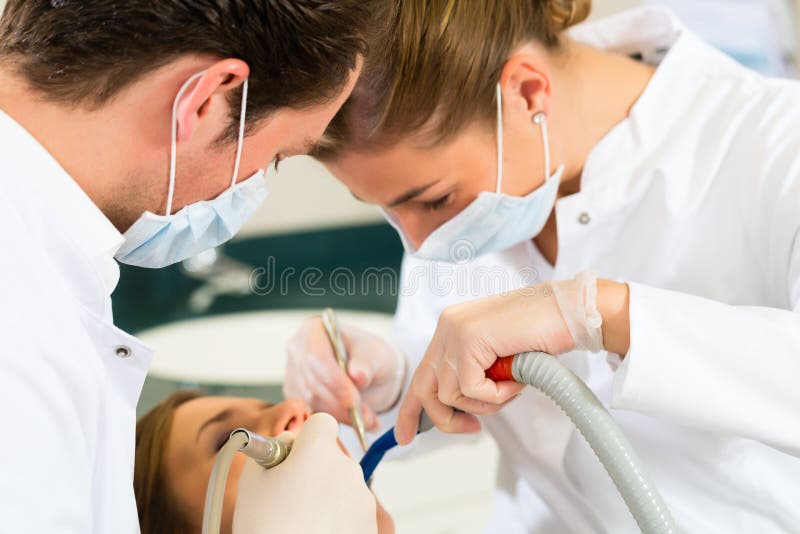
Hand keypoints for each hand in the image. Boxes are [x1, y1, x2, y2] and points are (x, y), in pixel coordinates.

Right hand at [233, 413, 377, 533]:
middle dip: (315, 469)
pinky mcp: (371, 524)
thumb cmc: (265, 527)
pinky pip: (353, 509)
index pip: (322, 423)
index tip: (294, 457)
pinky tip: (317, 530)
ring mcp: (363, 499)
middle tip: (291, 495)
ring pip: (344, 483)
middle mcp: (348, 469)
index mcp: (319, 452)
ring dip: (328, 494)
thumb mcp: (253, 479)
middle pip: (333, 456)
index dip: (306, 438)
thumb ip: (275, 447)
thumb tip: (292, 440)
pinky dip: (339, 517)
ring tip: (302, 520)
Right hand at [284, 317, 405, 430]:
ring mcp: (293, 375)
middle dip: (340, 404)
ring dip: (342, 416)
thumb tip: (358, 376)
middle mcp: (297, 351)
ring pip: (313, 403)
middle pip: (312, 383)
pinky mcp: (296, 398)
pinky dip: (336, 422)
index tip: (353, 399)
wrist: (367, 372)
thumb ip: (367, 364)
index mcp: (313, 331)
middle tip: (367, 418)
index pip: (316, 357)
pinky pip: (312, 415)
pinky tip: (358, 425)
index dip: (333, 380)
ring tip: (370, 421)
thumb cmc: (369, 356)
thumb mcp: (376, 355)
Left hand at [394, 274, 627, 443]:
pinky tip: (516, 381)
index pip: (422, 374)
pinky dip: (496, 395)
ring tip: (511, 388)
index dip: (412, 408)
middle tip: (472, 429)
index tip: (407, 436)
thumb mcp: (498, 359)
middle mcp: (447, 326)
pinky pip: (471, 390)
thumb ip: (474, 374)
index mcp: (451, 327)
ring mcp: (455, 330)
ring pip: (450, 394)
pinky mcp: (468, 339)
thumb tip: (454, 410)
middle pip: (425, 388)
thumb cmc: (543, 334)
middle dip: (443, 418)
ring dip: (485, 403)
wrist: (571, 311)